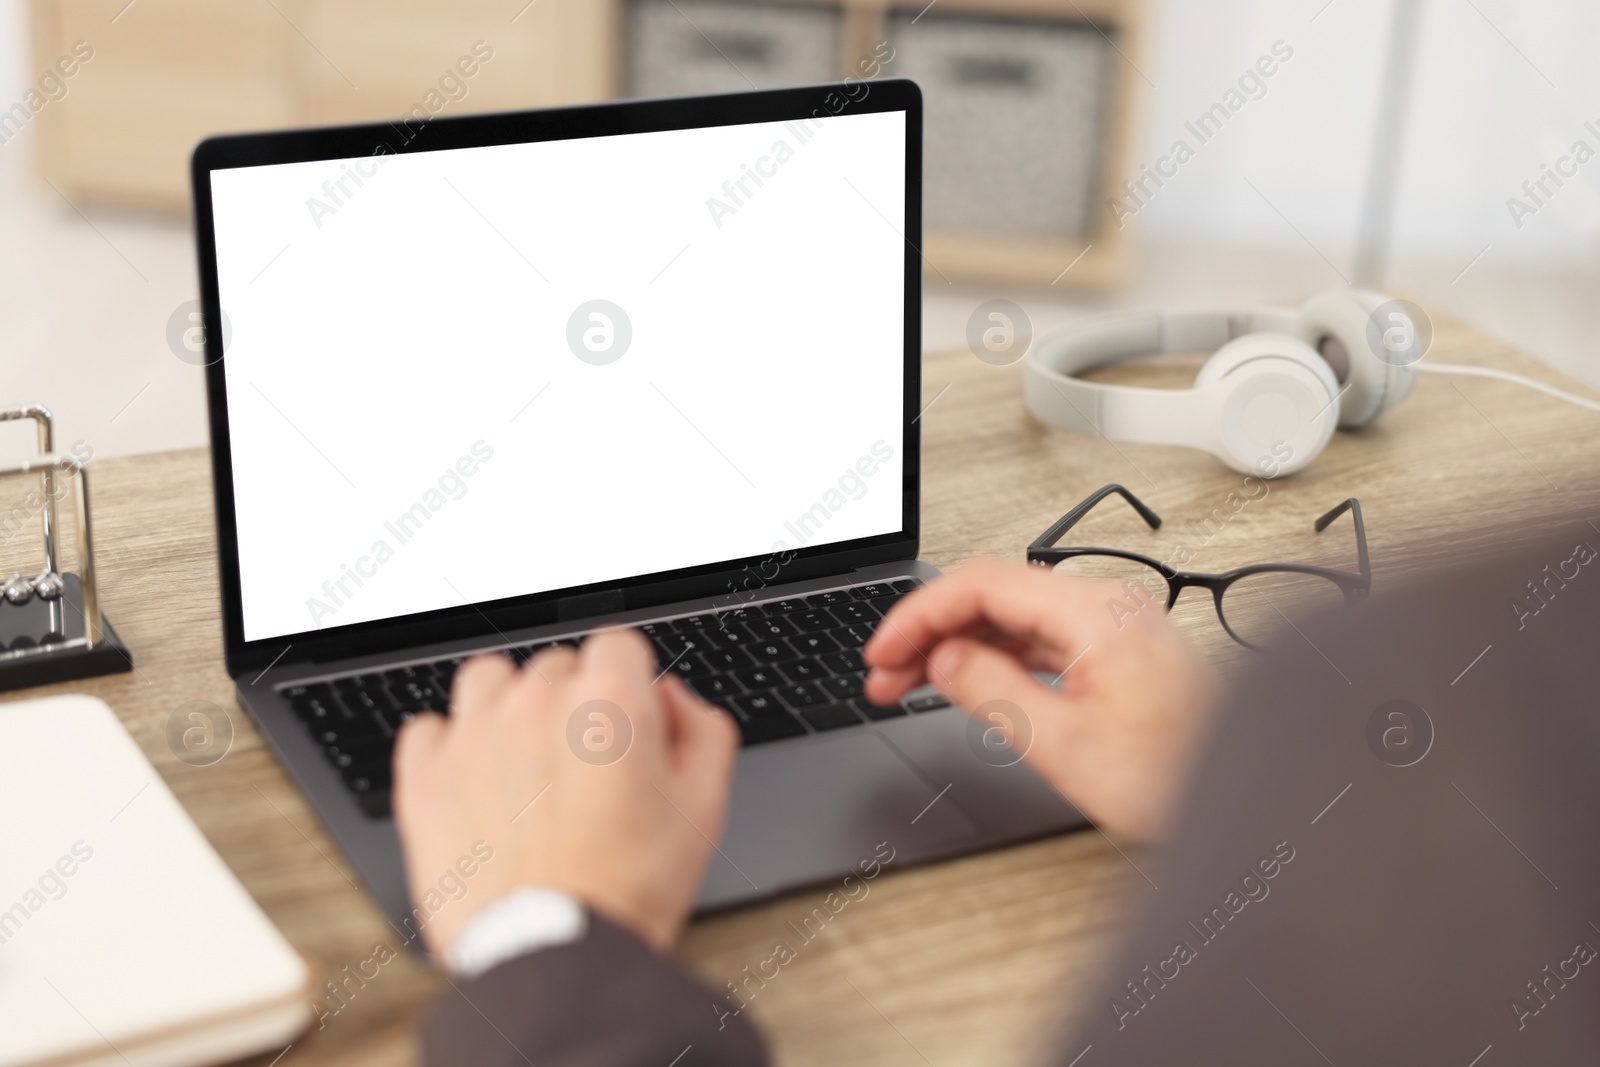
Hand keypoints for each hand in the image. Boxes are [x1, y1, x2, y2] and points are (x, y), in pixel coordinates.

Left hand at [392, 630, 739, 959]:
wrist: (557, 953)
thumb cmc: (630, 888)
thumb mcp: (705, 805)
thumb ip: (702, 728)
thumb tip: (669, 697)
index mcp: (611, 700)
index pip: (618, 645)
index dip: (628, 683)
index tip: (624, 720)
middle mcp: (538, 702)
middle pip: (556, 666)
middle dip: (574, 705)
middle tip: (585, 768)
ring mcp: (476, 734)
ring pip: (489, 680)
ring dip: (508, 708)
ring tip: (524, 763)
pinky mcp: (427, 774)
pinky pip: (429, 728)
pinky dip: (450, 748)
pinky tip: (475, 782)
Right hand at [863, 559, 1219, 840]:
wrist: (1246, 805)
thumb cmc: (1178, 778)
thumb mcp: (1064, 744)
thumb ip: (993, 690)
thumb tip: (943, 658)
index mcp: (1095, 613)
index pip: (982, 583)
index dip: (919, 614)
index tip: (883, 650)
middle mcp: (1106, 607)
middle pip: (993, 593)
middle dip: (929, 629)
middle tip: (881, 672)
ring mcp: (1112, 627)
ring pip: (1011, 615)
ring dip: (955, 644)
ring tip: (905, 682)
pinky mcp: (1115, 652)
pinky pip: (1038, 637)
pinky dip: (992, 656)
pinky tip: (961, 680)